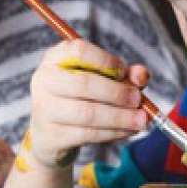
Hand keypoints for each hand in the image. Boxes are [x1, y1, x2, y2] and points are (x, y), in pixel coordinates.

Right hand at [24, 39, 148, 170]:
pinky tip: (127, 131)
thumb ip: (123, 74)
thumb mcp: (100, 79)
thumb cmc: (79, 98)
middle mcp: (45, 80)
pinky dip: (113, 133)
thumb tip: (141, 75)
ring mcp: (45, 110)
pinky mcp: (51, 136)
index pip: (79, 51)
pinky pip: (88, 134)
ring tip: (141, 120)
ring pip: (87, 113)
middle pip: (84, 84)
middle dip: (117, 93)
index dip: (106, 61)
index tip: (124, 72)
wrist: (50, 134)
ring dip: (120, 117)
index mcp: (56, 58)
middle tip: (138, 100)